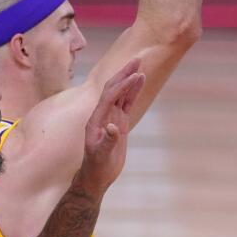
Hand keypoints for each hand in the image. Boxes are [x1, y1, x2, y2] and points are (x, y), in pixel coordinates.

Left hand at [76, 58, 145, 195]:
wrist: (97, 176)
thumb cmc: (97, 166)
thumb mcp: (101, 155)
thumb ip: (108, 140)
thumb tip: (113, 127)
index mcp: (96, 119)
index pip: (109, 96)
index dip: (122, 86)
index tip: (135, 76)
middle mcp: (102, 114)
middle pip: (113, 88)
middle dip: (124, 74)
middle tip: (136, 59)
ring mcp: (111, 117)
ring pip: (121, 94)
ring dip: (129, 80)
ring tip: (140, 66)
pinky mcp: (119, 122)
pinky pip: (127, 103)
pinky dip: (133, 92)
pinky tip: (140, 82)